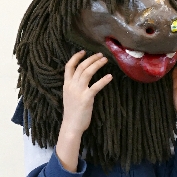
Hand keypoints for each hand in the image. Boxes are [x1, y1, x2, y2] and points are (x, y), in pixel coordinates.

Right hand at [56, 51, 111, 171]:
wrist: (71, 125)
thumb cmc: (72, 112)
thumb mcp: (69, 96)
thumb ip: (73, 87)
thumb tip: (81, 80)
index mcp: (66, 85)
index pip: (68, 67)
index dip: (76, 57)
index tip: (83, 51)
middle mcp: (71, 86)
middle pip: (81, 67)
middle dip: (91, 59)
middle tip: (100, 55)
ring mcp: (78, 91)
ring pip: (87, 72)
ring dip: (97, 64)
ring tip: (105, 60)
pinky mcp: (86, 98)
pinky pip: (96, 86)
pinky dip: (103, 80)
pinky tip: (110, 76)